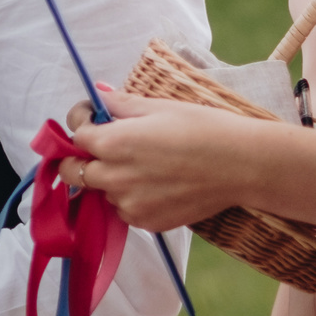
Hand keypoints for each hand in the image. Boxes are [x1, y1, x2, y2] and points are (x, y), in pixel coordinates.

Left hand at [74, 85, 283, 231]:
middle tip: (104, 146)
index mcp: (112, 143)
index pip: (75, 134)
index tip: (94, 117)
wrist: (240, 165)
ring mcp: (129, 204)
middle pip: (74, 172)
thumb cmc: (203, 128)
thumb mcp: (159, 107)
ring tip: (142, 164)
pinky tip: (155, 184)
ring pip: (101, 192)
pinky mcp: (146, 222)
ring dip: (108, 179)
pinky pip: (123, 210)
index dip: (82, 121)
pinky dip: (129, 198)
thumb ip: (119, 104)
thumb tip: (97, 94)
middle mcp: (114, 178)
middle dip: (81, 157)